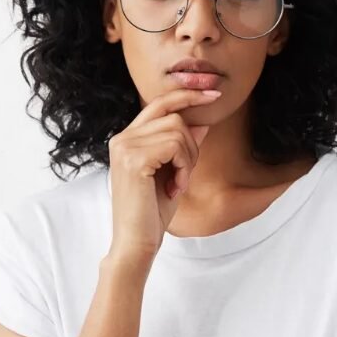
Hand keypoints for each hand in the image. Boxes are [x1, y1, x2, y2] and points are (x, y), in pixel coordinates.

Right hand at [106, 88, 218, 260]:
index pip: (159, 103)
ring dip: (188, 159)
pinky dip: (184, 167)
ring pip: (178, 130)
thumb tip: (202, 122)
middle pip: (173, 116)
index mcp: (127, 138)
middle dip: (191, 144)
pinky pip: (176, 146)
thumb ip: (183, 146)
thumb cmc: (152, 212)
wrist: (136, 243)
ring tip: (178, 183)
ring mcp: (125, 147)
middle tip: (185, 173)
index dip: (187, 95)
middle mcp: (122, 138)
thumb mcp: (174, 173)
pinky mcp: (134, 159)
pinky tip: (176, 187)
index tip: (214, 94)